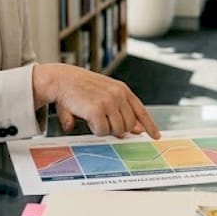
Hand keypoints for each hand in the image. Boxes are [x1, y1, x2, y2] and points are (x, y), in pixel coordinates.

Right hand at [33, 64, 160, 138]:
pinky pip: (102, 132)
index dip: (149, 125)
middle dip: (117, 129)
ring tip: (93, 117)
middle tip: (103, 122)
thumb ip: (120, 110)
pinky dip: (95, 130)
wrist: (60, 79)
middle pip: (129, 125)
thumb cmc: (80, 87)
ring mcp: (109, 102)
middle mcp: (118, 95)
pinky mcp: (97, 110)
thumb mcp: (104, 94)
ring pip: (117, 130)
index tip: (155, 136)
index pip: (141, 110)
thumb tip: (135, 129)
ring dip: (105, 129)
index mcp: (122, 89)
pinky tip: (87, 119)